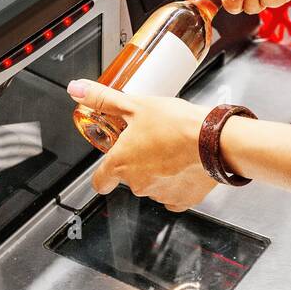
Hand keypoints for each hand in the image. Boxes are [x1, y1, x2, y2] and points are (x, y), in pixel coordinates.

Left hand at [68, 79, 215, 211]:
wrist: (213, 139)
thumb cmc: (175, 123)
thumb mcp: (134, 104)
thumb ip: (103, 100)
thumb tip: (77, 89)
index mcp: (121, 164)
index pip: (99, 182)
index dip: (103, 175)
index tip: (109, 166)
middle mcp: (138, 184)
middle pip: (129, 179)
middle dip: (137, 162)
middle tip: (150, 140)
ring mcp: (160, 194)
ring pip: (152, 185)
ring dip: (157, 171)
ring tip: (170, 147)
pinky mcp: (183, 200)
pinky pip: (174, 194)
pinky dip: (177, 182)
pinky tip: (183, 165)